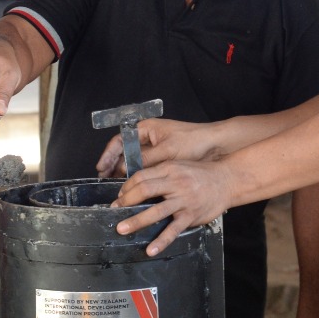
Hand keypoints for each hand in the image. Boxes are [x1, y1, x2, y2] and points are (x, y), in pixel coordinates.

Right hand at [95, 118, 218, 176]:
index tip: (102, 167)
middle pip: (123, 151)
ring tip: (115, 187)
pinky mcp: (160, 162)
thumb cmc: (194, 142)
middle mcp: (147, 138)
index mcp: (146, 128)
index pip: (120, 139)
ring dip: (123, 174)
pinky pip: (143, 169)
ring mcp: (153, 150)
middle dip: (113, 165)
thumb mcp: (167, 151)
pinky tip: (131, 189)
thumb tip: (125, 170)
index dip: (108, 154)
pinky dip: (136, 178)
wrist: (216, 147)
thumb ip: (145, 160)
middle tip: (103, 179)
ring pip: (131, 162)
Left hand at [113, 159, 234, 256]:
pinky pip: (173, 230)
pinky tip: (151, 249)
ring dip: (136, 221)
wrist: (227, 180)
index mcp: (169, 169)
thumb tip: (138, 185)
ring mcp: (183, 200)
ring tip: (122, 229)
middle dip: (126, 202)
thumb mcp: (179, 166)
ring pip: (156, 211)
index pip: (141, 176)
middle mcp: (175, 183)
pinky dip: (161, 241)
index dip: (127, 187)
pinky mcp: (191, 215)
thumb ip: (161, 173)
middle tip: (114, 211)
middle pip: (144, 190)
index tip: (120, 196)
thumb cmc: (202, 173)